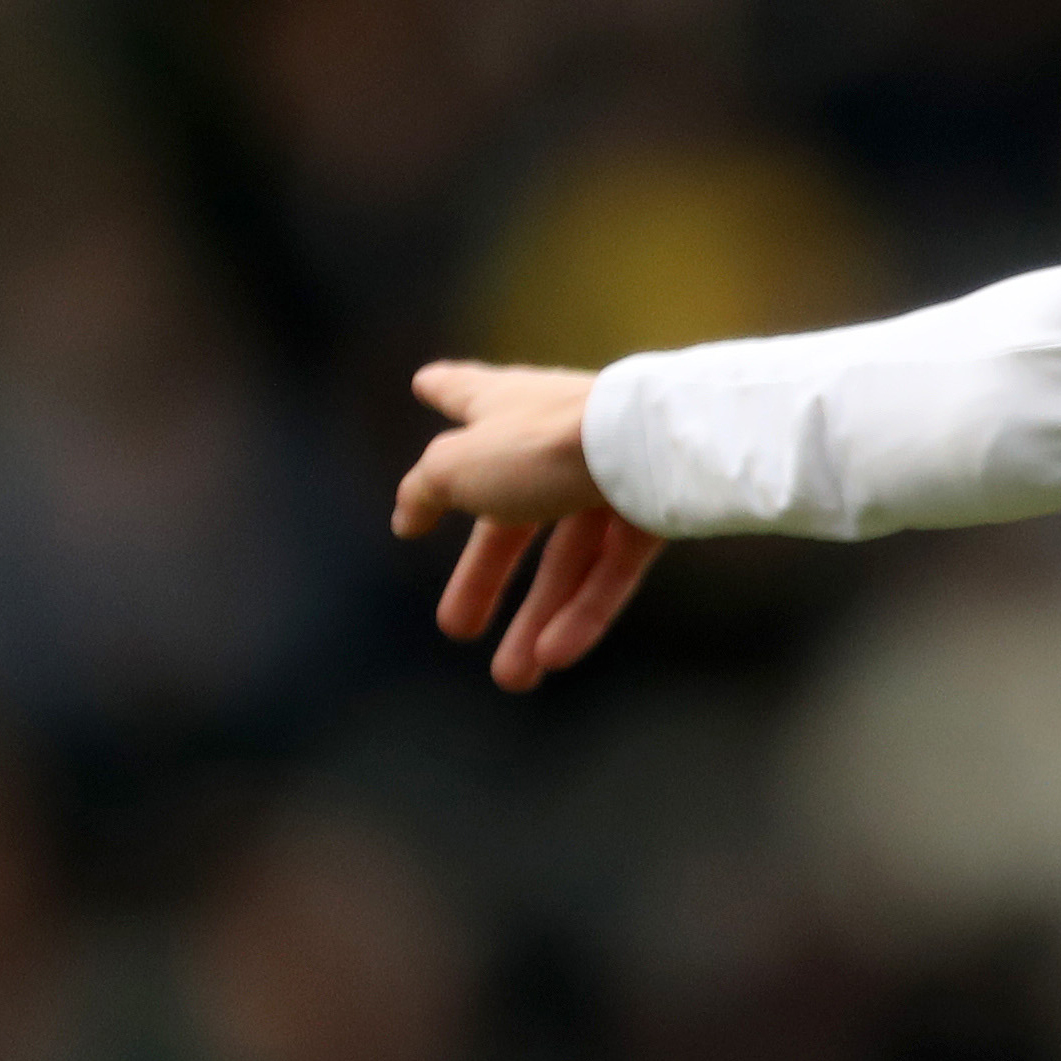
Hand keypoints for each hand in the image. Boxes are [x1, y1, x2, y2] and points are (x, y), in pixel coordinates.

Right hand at [395, 361, 662, 691]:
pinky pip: (612, 570)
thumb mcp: (457, 467)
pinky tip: (554, 657)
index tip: (425, 382)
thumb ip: (426, 489)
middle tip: (455, 626)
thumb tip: (407, 513)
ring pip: (567, 556)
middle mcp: (556, 437)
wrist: (648, 445)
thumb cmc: (542, 444)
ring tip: (513, 679)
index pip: (465, 395)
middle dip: (484, 574)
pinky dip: (584, 613)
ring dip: (537, 619)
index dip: (444, 391)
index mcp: (505, 407)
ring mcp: (608, 473)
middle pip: (511, 516)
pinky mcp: (653, 509)